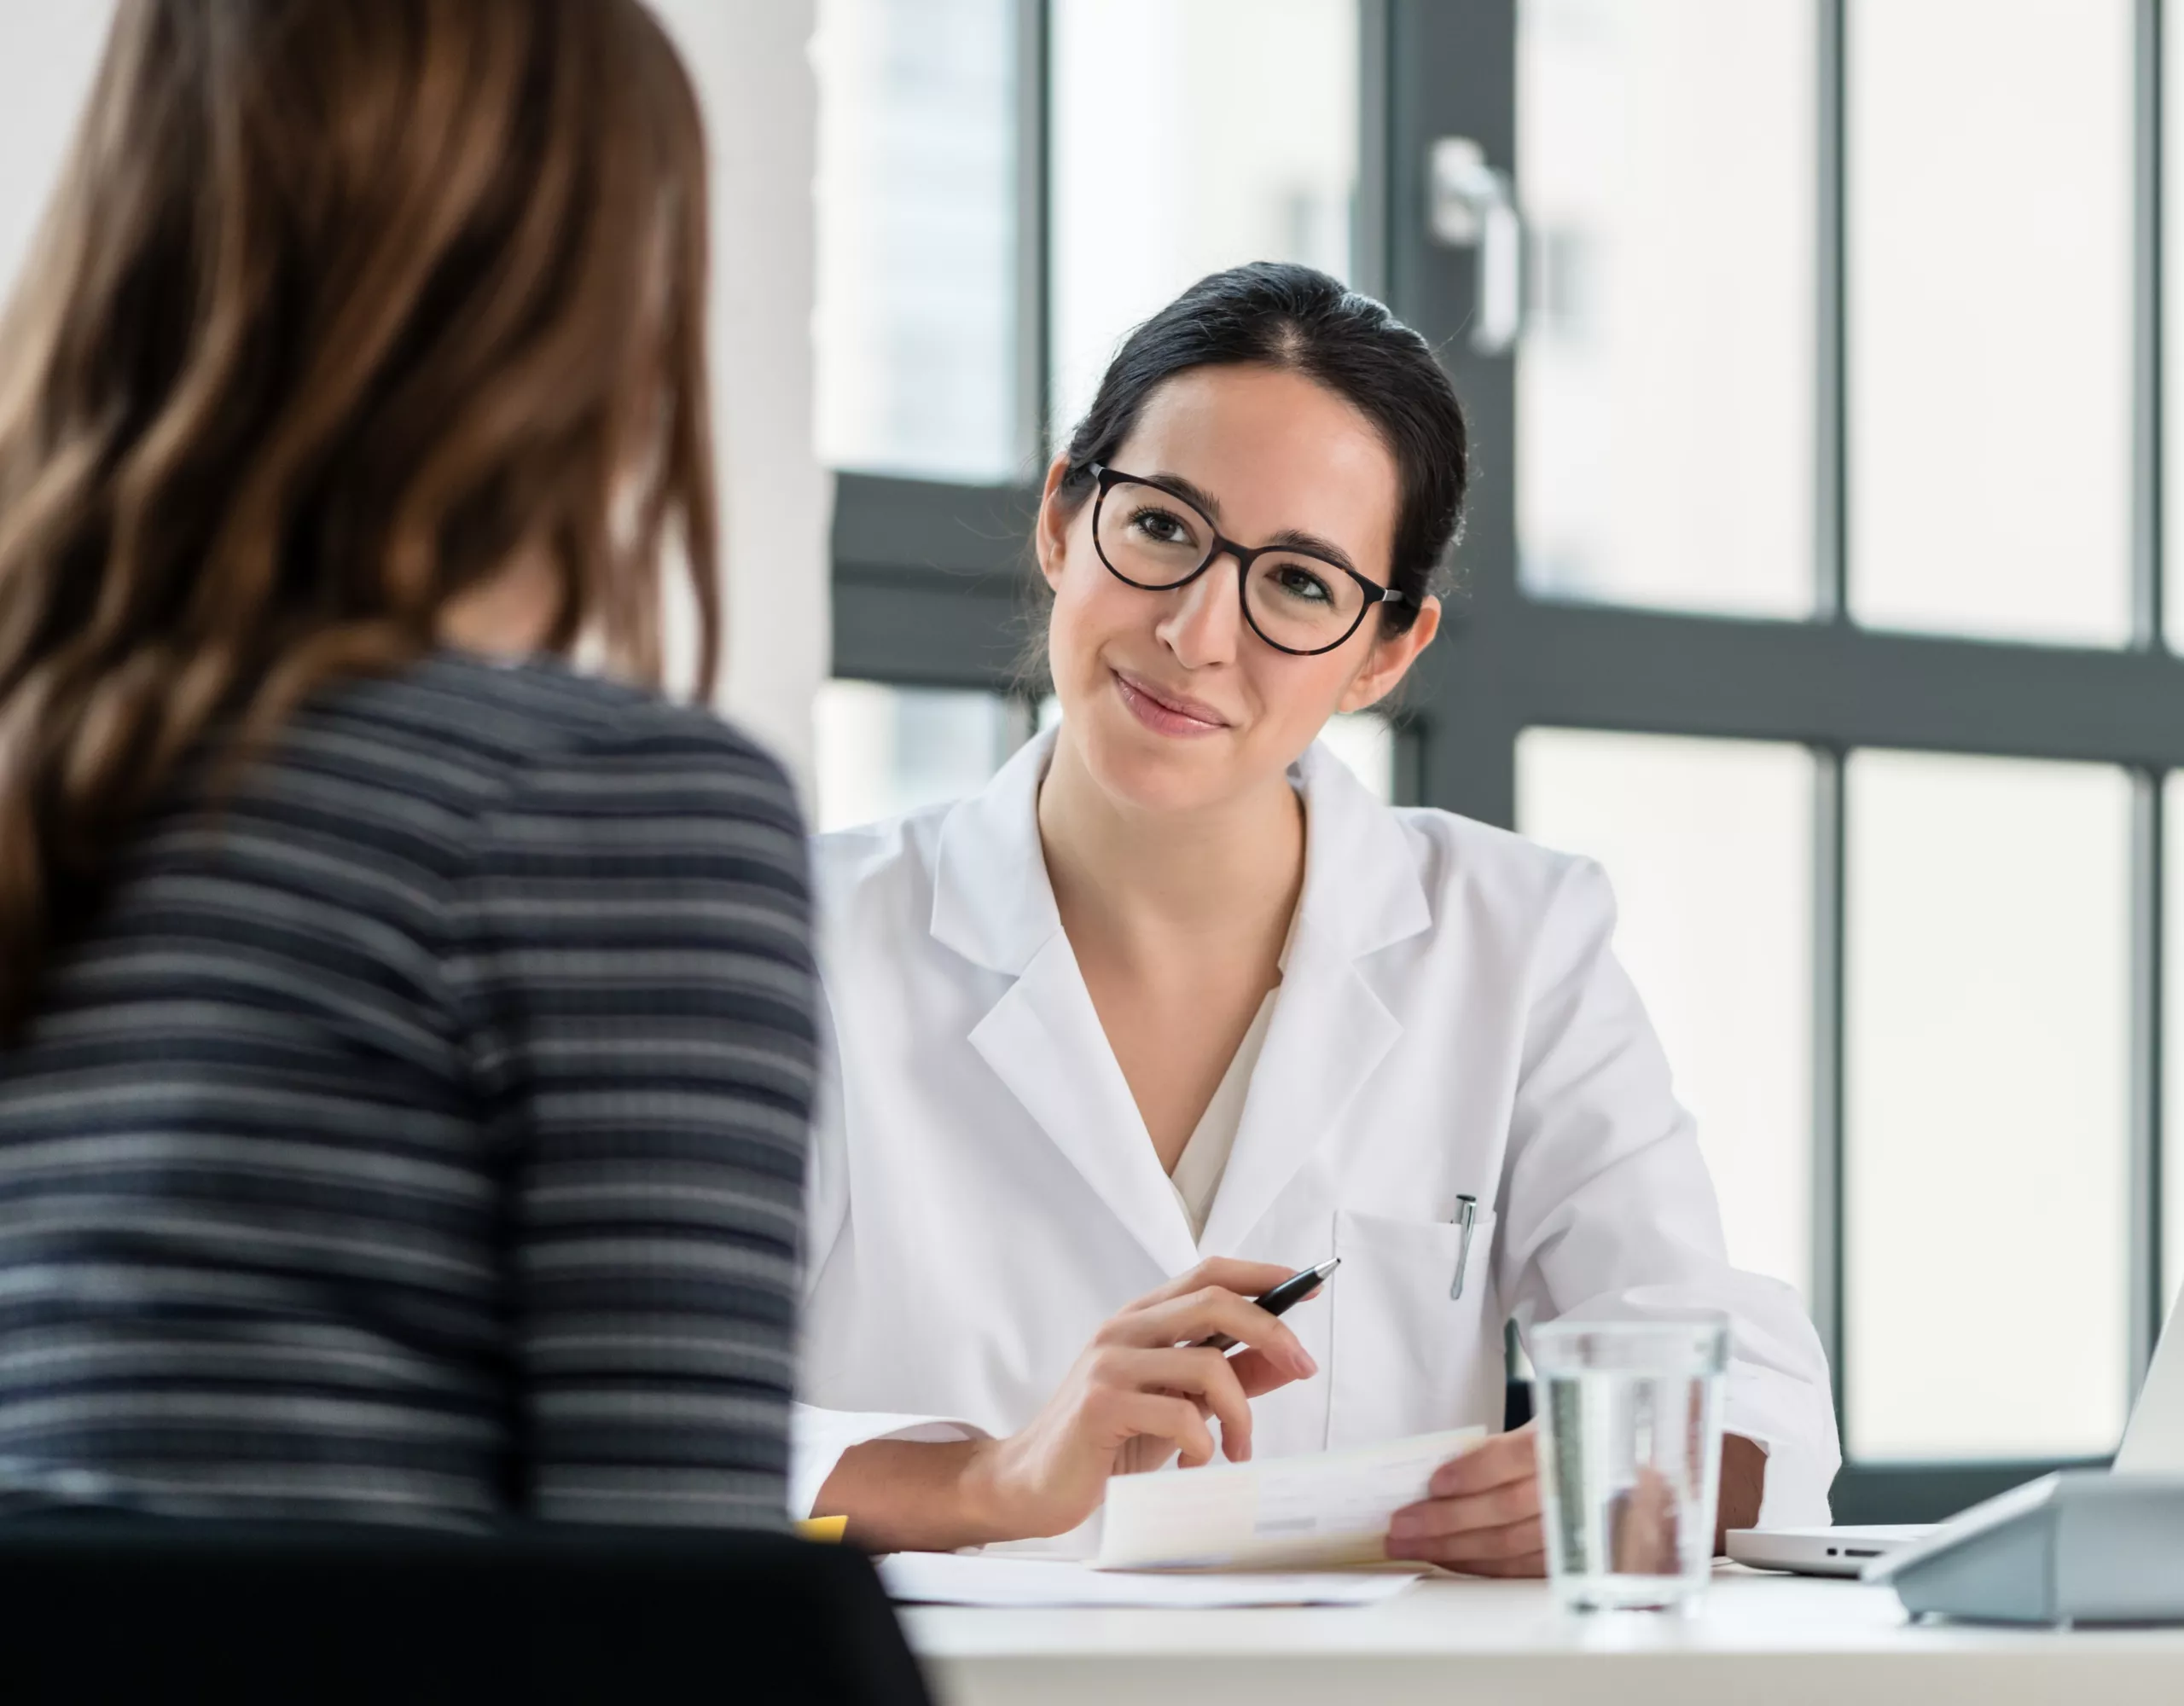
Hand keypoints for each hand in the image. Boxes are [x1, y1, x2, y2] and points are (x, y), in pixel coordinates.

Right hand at [959, 1258, 1319, 1542]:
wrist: (1031, 1485)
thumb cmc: (1109, 1442)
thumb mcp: (1179, 1405)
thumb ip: (1229, 1378)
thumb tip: (1288, 1358)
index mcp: (1142, 1319)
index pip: (1210, 1273)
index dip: (1264, 1274)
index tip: (1310, 1285)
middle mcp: (1124, 1329)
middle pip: (1216, 1301)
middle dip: (1274, 1332)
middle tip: (1304, 1369)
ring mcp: (1109, 1363)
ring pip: (1209, 1364)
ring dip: (1242, 1414)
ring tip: (1239, 1450)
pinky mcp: (1101, 1405)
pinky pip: (1181, 1415)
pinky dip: (1205, 1445)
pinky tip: (1194, 1466)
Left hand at [1384, 1427, 1771, 1575]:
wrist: (1689, 1454)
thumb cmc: (1617, 1423)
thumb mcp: (1573, 1407)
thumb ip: (1525, 1438)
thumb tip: (1453, 1463)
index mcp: (1587, 1438)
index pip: (1524, 1459)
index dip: (1476, 1471)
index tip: (1436, 1480)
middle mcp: (1594, 1486)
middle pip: (1511, 1511)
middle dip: (1450, 1522)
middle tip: (1404, 1525)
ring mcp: (1596, 1526)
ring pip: (1518, 1546)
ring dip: (1461, 1549)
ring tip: (1417, 1543)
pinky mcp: (1595, 1556)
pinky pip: (1534, 1568)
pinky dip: (1491, 1567)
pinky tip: (1458, 1561)